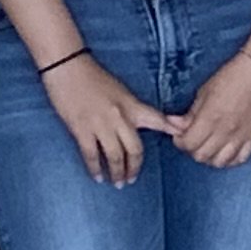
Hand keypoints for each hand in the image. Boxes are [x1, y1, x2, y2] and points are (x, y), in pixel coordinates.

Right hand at [44, 53, 181, 186]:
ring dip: (117, 172)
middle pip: (135, 149)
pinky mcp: (81, 129)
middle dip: (135, 167)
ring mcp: (101, 124)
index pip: (157, 120)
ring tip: (117, 182)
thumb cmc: (92, 77)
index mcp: (131, 105)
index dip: (171, 130)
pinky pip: (91, 155)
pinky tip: (98, 177)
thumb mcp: (120, 91)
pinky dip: (95, 169)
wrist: (68, 67)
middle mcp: (120, 117)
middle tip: (132, 179)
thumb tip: (138, 125)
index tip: (183, 138)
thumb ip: (131, 108)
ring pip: (115, 156)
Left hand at [176, 49, 250, 170]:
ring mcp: (240, 136)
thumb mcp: (204, 92)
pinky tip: (225, 151)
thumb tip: (174, 124)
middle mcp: (225, 131)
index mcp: (210, 118)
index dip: (180, 142)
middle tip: (192, 140)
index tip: (179, 136)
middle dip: (192, 149)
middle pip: (202, 155)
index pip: (189, 143)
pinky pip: (240, 158)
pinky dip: (230, 159)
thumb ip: (190, 114)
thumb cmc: (230, 78)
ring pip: (220, 161)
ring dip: (210, 157)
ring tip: (208, 147)